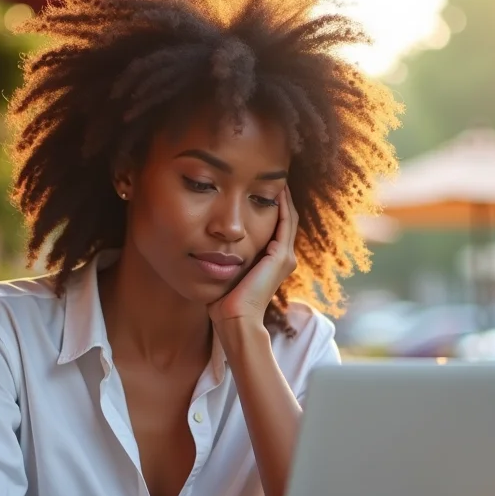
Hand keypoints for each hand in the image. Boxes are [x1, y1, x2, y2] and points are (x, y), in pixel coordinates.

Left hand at [207, 186, 296, 326]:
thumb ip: (224, 257)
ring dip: (283, 197)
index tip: (259, 188)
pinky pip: (284, 223)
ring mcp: (284, 257)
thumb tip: (207, 245)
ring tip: (277, 177)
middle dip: (279, 198)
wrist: (235, 319)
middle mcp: (283, 258)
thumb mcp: (227, 273)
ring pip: (288, 218)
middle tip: (272, 176)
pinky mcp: (279, 257)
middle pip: (285, 220)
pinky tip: (276, 189)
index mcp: (272, 262)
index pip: (276, 227)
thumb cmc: (225, 303)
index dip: (271, 207)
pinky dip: (282, 205)